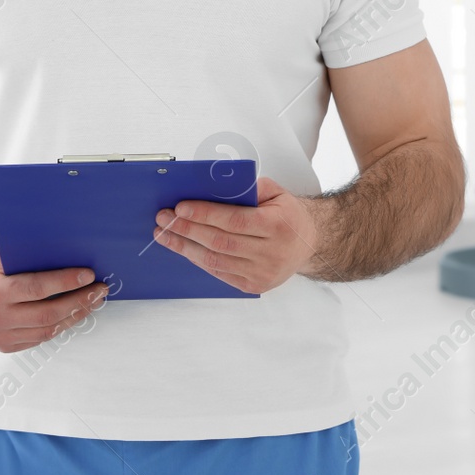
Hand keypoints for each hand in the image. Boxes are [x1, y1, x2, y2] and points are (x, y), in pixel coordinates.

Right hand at [0, 246, 108, 352]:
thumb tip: (74, 253)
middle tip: (100, 290)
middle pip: (47, 314)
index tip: (89, 275)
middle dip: (79, 301)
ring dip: (75, 315)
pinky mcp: (4, 346)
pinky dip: (61, 325)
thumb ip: (32, 258)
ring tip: (93, 301)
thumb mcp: (4, 255)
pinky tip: (75, 313)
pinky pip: (40, 338)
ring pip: (47, 330)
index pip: (37, 289)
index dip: (66, 282)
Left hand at [153, 176, 322, 293]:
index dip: (205, 215)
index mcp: (277, 226)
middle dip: (187, 229)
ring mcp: (262, 273)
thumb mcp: (276, 192)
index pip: (234, 221)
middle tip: (164, 219)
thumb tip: (213, 188)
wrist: (309, 243)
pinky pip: (219, 273)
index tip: (180, 207)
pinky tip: (184, 248)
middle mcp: (271, 253)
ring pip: (215, 261)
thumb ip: (249, 189)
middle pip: (220, 242)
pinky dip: (198, 260)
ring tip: (165, 234)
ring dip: (185, 247)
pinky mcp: (254, 286)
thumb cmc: (288, 215)